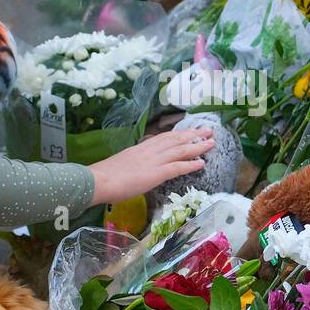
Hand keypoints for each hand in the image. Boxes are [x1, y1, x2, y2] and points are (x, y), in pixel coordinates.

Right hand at [88, 128, 213, 204]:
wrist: (98, 180)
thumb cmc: (105, 176)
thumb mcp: (123, 163)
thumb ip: (135, 162)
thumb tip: (141, 166)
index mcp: (141, 148)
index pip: (165, 137)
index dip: (180, 133)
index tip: (191, 130)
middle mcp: (150, 151)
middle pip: (176, 139)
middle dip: (194, 134)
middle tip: (209, 130)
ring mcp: (154, 161)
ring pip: (180, 150)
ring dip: (197, 146)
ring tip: (211, 143)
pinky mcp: (155, 174)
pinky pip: (177, 167)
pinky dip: (190, 164)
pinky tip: (201, 163)